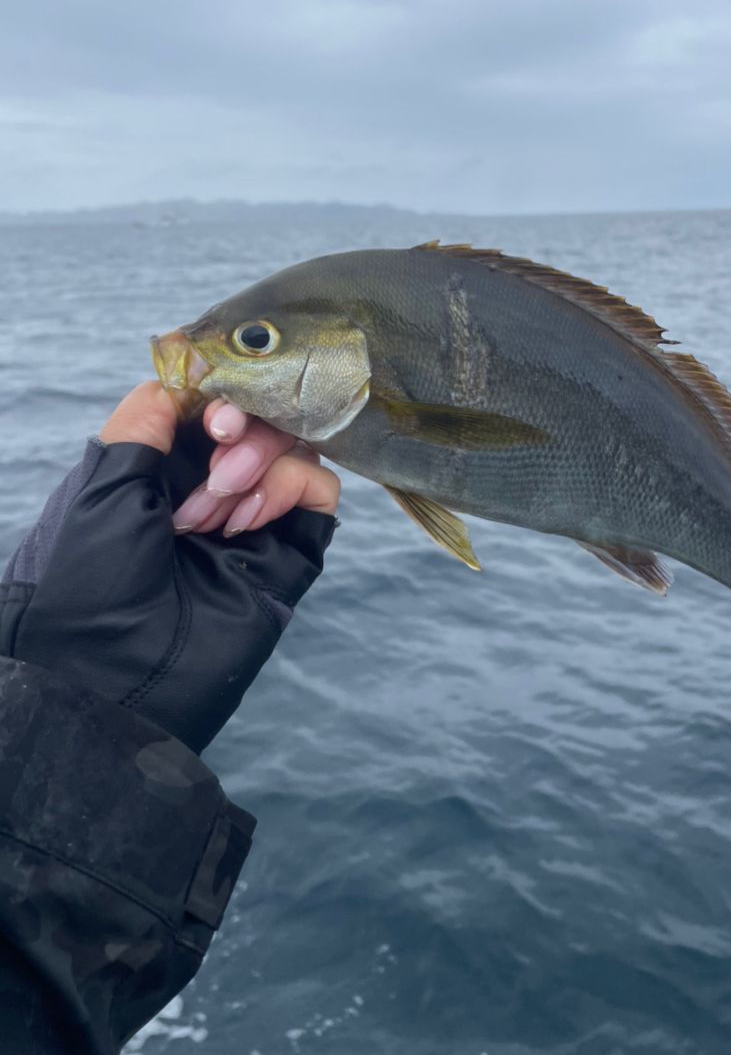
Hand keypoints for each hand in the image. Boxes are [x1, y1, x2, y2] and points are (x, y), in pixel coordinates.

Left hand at [1, 383, 339, 752]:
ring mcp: (254, 514)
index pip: (216, 397)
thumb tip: (185, 377)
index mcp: (163, 462)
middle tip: (217, 450)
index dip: (222, 389)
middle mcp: (212, 481)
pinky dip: (287, 490)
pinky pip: (318, 489)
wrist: (116, 677)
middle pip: (263, 413)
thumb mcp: (101, 488)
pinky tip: (243, 525)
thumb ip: (143, 422)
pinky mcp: (288, 548)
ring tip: (213, 510)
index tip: (209, 409)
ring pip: (294, 444)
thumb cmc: (88, 584)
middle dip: (244, 425)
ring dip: (257, 462)